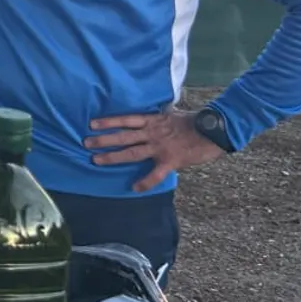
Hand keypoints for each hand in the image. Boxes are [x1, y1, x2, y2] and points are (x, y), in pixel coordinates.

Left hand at [84, 109, 226, 191]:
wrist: (214, 131)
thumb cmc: (194, 121)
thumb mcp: (172, 113)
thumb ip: (159, 116)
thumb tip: (151, 114)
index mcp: (153, 120)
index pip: (125, 119)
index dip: (108, 121)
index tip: (92, 124)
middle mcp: (152, 133)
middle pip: (123, 136)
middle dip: (103, 140)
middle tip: (86, 143)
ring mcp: (160, 147)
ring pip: (132, 153)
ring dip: (113, 157)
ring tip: (96, 160)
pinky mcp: (170, 161)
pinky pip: (155, 174)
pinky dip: (145, 182)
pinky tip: (134, 188)